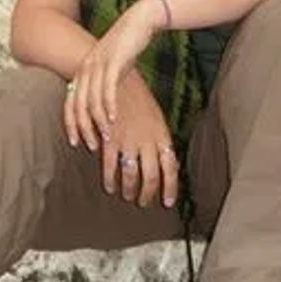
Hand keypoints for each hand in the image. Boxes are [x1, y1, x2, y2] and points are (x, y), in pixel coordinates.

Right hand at [64, 58, 178, 208]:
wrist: (116, 78)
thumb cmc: (138, 97)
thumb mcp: (155, 117)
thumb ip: (160, 140)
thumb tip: (168, 162)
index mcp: (162, 135)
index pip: (171, 168)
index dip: (170, 188)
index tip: (167, 203)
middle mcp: (147, 140)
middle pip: (151, 177)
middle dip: (147, 194)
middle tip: (143, 203)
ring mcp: (128, 141)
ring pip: (131, 176)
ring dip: (129, 190)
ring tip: (127, 196)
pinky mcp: (109, 139)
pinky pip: (110, 167)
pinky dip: (110, 179)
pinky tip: (110, 186)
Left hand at [65, 0, 170, 164]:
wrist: (138, 22)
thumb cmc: (126, 48)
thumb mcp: (111, 68)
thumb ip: (103, 85)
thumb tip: (103, 108)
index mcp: (83, 72)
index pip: (70, 102)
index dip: (71, 124)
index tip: (75, 142)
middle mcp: (86, 69)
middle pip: (78, 105)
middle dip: (83, 128)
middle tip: (91, 147)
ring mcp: (98, 65)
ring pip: (92, 100)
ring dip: (98, 122)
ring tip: (106, 138)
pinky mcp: (113, 62)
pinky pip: (108, 89)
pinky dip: (109, 106)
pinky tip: (114, 119)